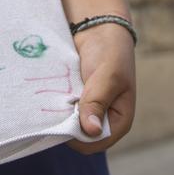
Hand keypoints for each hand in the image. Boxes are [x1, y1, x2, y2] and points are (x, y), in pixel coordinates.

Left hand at [69, 23, 135, 153]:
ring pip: (69, 126)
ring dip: (60, 115)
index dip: (78, 135)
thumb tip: (91, 130)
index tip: (65, 115)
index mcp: (120, 122)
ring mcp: (89, 113)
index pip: (94, 144)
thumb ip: (97, 102)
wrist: (99, 30)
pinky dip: (56, 106)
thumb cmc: (110, 53)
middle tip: (59, 102)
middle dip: (67, 124)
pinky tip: (54, 93)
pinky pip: (63, 114)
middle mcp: (104, 121)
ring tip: (56, 96)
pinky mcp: (77, 103)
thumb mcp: (107, 77)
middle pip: (79, 138)